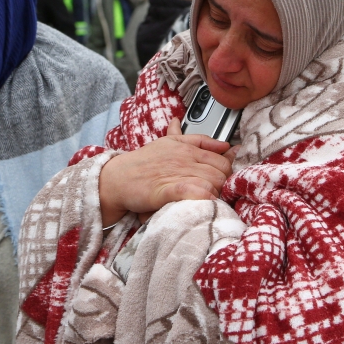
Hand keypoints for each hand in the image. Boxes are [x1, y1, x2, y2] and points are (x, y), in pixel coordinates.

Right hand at [99, 118, 237, 225]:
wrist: (117, 178)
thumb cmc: (143, 162)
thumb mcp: (171, 143)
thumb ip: (199, 141)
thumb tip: (224, 143)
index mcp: (188, 148)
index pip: (223, 160)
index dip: (226, 174)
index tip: (221, 182)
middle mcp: (185, 159)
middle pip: (221, 174)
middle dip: (223, 186)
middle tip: (215, 195)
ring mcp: (176, 174)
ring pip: (212, 183)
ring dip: (215, 195)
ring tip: (207, 202)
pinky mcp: (165, 190)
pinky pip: (192, 191)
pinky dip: (203, 197)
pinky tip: (204, 202)